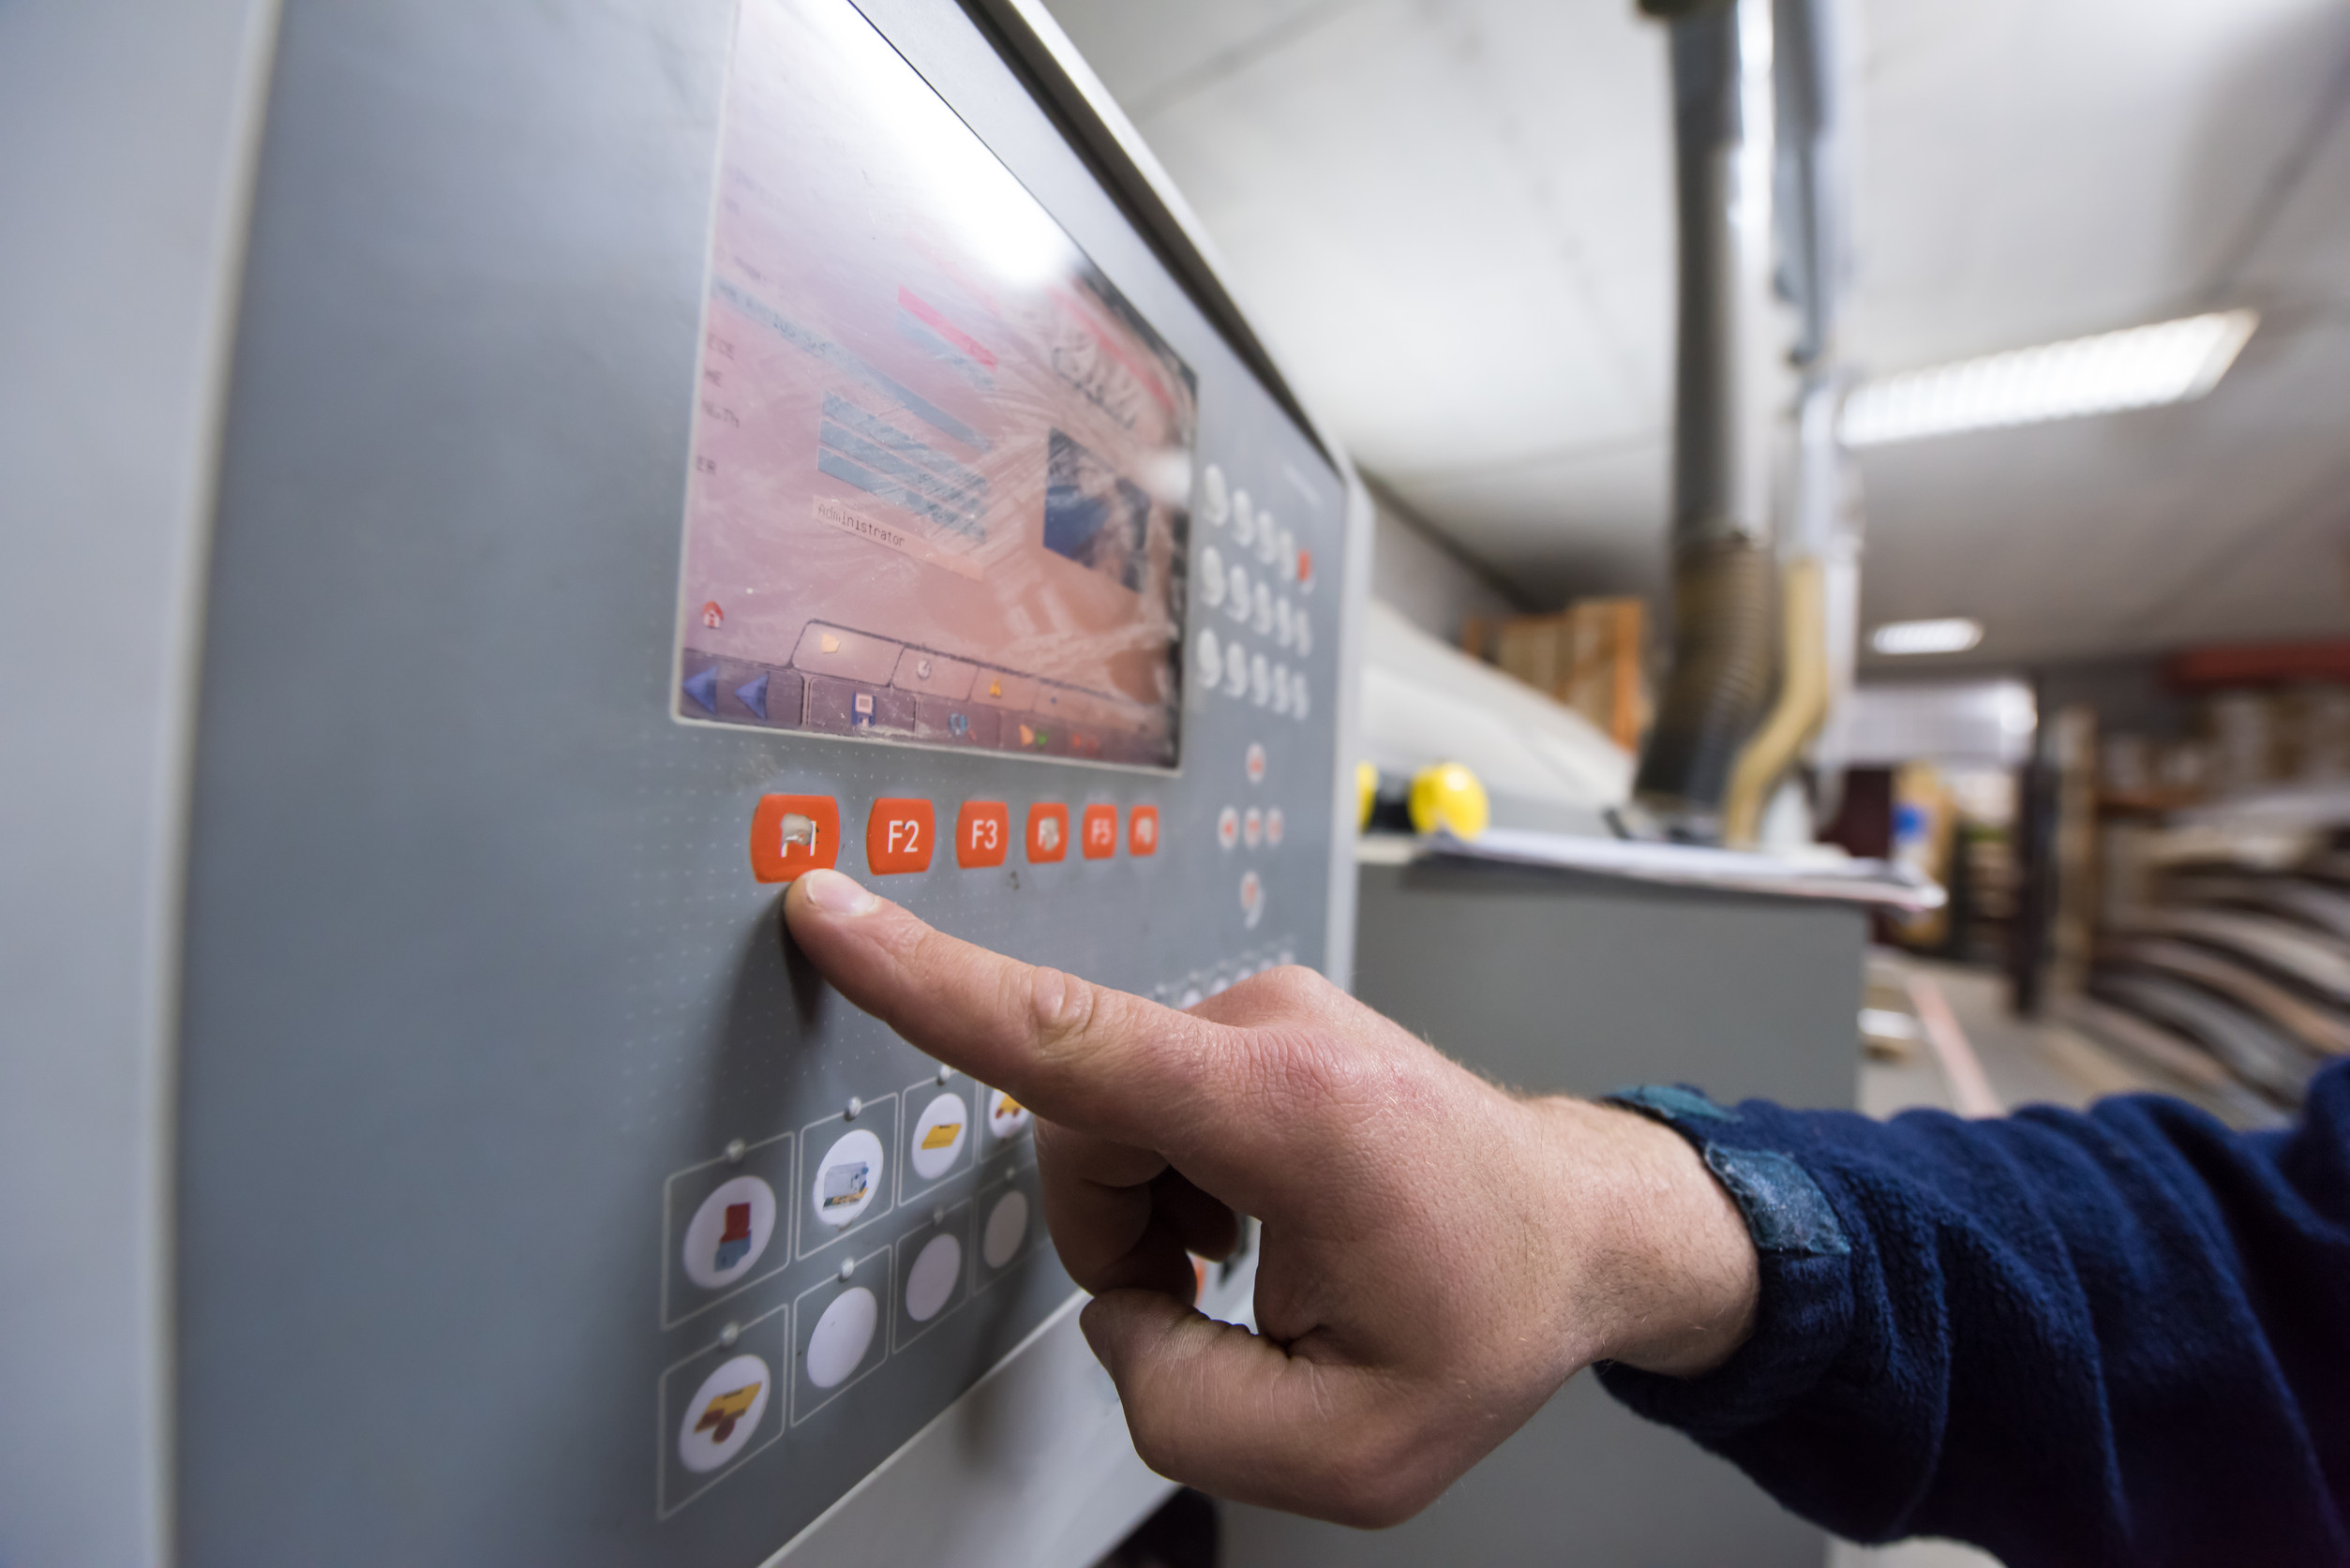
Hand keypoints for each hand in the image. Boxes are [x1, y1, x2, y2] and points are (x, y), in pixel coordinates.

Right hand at [782, 868, 1758, 1526]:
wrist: (1580, 1222)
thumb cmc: (1492, 1314)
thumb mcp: (1354, 1454)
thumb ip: (1180, 1406)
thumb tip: (1119, 1311)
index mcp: (1289, 1112)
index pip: (1071, 1037)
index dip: (929, 983)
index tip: (830, 909)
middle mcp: (1269, 1026)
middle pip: (1076, 1133)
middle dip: (1114, 1238)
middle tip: (1221, 1296)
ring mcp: (1266, 1008)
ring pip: (1106, 1124)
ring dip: (1148, 1214)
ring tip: (1256, 1259)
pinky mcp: (1259, 1018)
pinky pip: (1148, 1103)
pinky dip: (1174, 1180)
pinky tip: (1259, 1220)